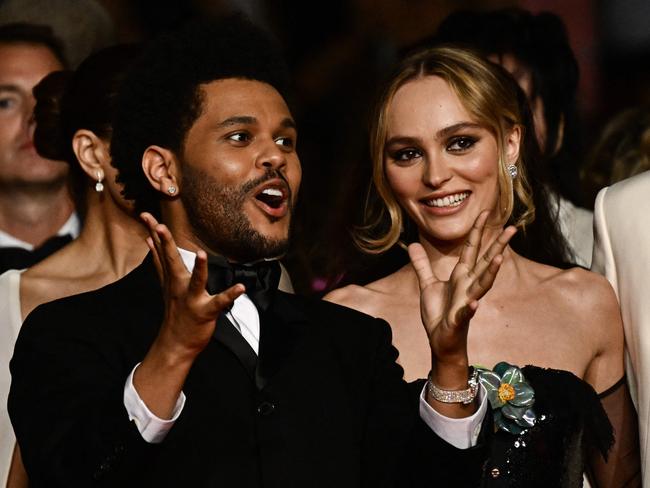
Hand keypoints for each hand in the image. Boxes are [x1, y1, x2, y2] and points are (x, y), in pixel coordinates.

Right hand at [141, 212, 244, 359]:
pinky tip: (240, 288)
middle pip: (172, 262)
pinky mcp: (206, 312)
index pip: (162, 251)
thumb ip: (159, 262)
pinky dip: (230, 295)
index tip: (145, 214)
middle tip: (160, 225)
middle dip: (166, 244)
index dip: (154, 232)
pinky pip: (219, 303)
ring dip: (198, 269)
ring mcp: (192, 299)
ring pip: (196, 282)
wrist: (176, 343)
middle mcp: (179, 286)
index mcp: (172, 278)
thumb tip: (149, 240)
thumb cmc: (175, 310)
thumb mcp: (165, 283)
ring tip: (201, 253)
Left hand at [408, 211, 515, 373]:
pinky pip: (465, 313)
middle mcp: (468, 286)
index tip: (485, 212)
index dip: (477, 231)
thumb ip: (422, 265)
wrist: (441, 340)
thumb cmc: (438, 314)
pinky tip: (473, 304)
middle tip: (512, 228)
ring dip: (490, 272)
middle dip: (497, 245)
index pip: (472, 249)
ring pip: (482, 285)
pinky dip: (470, 308)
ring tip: (499, 258)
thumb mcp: (427, 285)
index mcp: (461, 276)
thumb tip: (412, 245)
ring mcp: (466, 302)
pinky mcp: (459, 319)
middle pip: (485, 262)